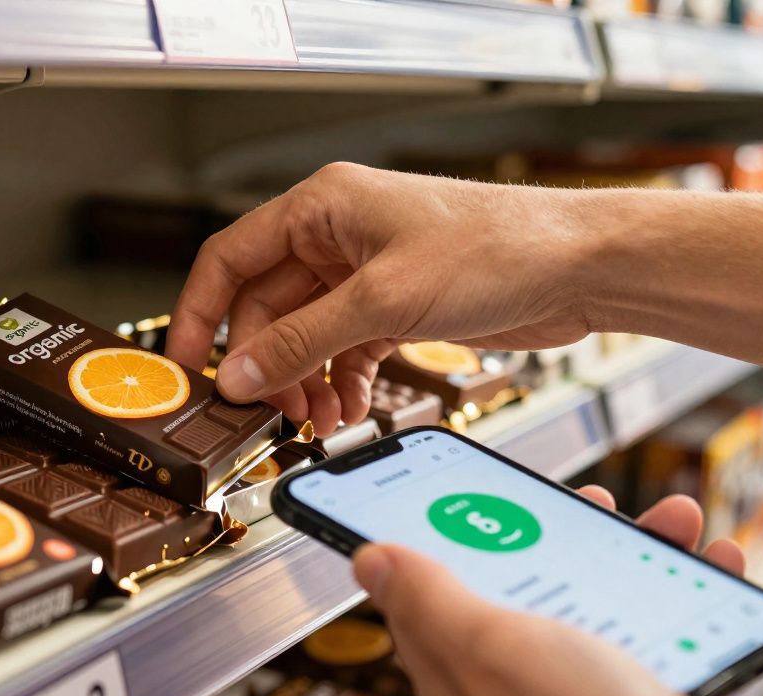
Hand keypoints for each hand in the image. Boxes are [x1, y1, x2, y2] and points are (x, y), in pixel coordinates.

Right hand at [166, 164, 592, 435]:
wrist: (577, 267)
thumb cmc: (497, 248)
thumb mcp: (382, 299)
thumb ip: (302, 340)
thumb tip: (240, 372)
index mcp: (322, 208)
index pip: (230, 258)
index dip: (200, 313)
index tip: (185, 364)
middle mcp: (337, 236)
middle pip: (266, 308)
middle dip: (267, 364)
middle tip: (270, 412)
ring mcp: (365, 273)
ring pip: (305, 335)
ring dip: (305, 381)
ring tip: (316, 420)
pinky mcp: (395, 305)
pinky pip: (344, 349)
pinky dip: (341, 382)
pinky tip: (348, 410)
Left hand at [353, 489, 759, 695]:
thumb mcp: (489, 651)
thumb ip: (430, 602)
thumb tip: (369, 560)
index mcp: (469, 688)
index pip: (441, 605)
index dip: (456, 543)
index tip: (480, 494)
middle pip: (535, 596)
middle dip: (568, 537)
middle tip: (592, 499)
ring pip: (613, 610)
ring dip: (643, 553)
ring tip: (670, 521)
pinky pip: (678, 640)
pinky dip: (700, 595)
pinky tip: (713, 562)